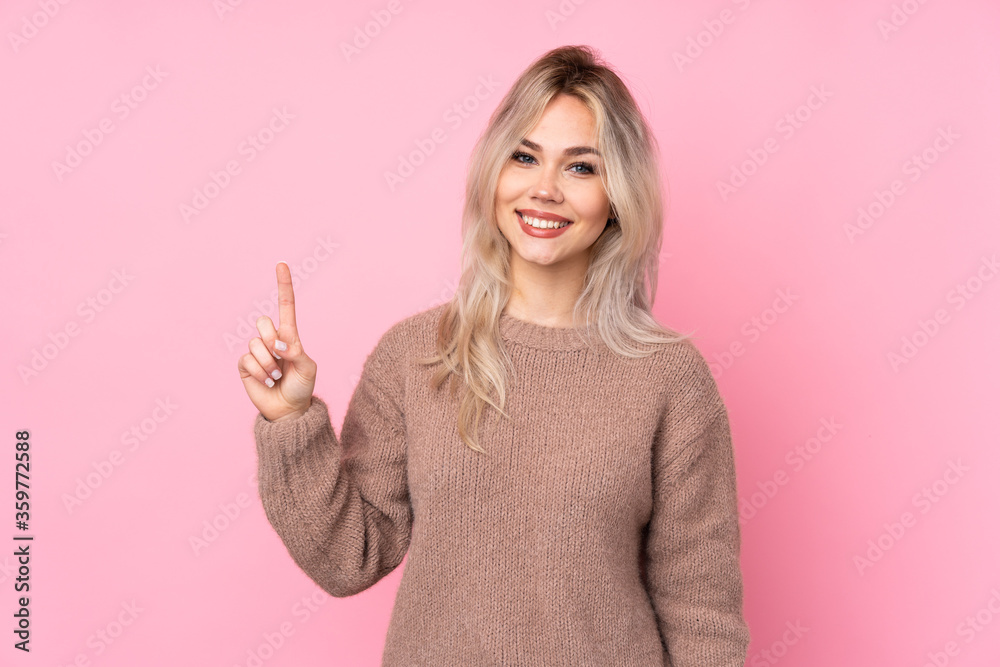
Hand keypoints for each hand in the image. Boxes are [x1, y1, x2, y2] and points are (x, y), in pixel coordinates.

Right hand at [238, 262, 316, 420]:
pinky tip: (266, 380)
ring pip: (255, 343)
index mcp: (289, 335)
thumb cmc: (302, 387)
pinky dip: (259, 372)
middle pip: (263, 322)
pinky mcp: (245, 365)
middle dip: (272, 340)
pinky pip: (247, 359)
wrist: (289, 410)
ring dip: (268, 362)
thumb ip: (296, 352)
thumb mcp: (308, 368)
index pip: (286, 306)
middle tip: (281, 357)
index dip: (283, 285)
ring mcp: (256, 352)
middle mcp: (270, 339)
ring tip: (276, 375)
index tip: (281, 264)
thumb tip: (278, 343)